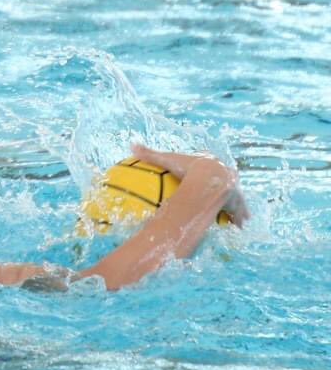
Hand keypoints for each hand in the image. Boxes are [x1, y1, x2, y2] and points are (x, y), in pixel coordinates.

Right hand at [131, 144, 249, 226]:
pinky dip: (237, 216)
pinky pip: (238, 210)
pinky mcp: (236, 200)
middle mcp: (225, 173)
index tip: (206, 173)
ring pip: (235, 196)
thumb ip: (150, 154)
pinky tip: (238, 225)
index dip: (209, 169)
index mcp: (211, 162)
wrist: (208, 180)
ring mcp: (233, 187)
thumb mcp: (167, 160)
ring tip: (234, 213)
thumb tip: (131, 145)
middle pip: (226, 178)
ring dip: (235, 204)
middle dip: (225, 184)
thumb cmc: (187, 169)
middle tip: (221, 192)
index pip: (211, 164)